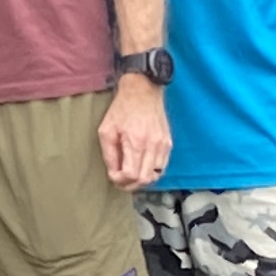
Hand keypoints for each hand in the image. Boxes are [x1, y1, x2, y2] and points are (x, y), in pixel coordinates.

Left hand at [100, 74, 171, 188]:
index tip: (113, 177)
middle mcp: (153, 145)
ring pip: (155, 175)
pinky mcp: (168, 143)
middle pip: (145, 179)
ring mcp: (163, 145)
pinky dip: (151, 172)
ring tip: (130, 176)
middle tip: (121, 182)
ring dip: (142, 180)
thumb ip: (109, 155)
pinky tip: (141, 168)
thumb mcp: (106, 130)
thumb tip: (114, 173)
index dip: (121, 181)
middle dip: (130, 185)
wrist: (143, 91)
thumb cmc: (122, 109)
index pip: (132, 175)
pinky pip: (162, 166)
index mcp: (136, 142)